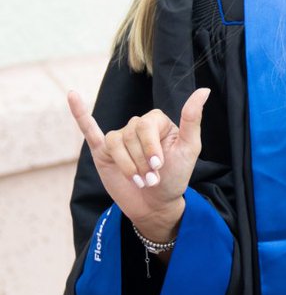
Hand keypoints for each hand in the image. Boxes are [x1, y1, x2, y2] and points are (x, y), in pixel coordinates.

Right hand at [68, 87, 210, 242]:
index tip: (159, 167)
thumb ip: (192, 119)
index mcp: (157, 121)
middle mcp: (137, 126)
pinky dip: (79, 113)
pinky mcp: (102, 151)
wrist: (156, 204)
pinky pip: (89, 130)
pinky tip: (72, 96)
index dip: (150, 148)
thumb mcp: (188, 148)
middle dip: (140, 161)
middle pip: (129, 135)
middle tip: (150, 179)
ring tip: (138, 180)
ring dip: (126, 166)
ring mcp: (119, 138)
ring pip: (114, 143)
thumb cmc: (175, 176)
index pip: (145, 126)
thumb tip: (204, 90)